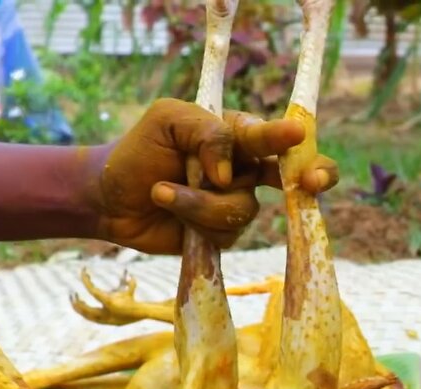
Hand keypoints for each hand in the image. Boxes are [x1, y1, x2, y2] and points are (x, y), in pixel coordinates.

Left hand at [84, 98, 340, 253]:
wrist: (107, 198)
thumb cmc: (137, 152)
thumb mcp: (166, 121)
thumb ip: (206, 133)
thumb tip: (229, 174)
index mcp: (236, 135)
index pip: (272, 136)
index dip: (289, 139)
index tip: (297, 136)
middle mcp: (245, 169)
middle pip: (295, 176)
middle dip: (313, 177)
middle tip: (311, 184)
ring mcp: (236, 203)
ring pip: (244, 209)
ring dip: (201, 202)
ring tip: (163, 192)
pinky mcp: (223, 234)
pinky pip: (226, 232)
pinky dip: (193, 220)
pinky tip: (168, 207)